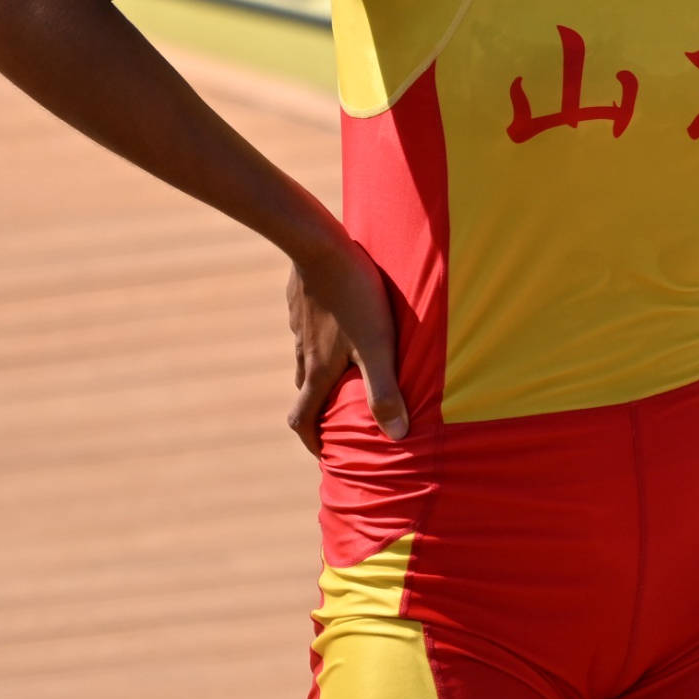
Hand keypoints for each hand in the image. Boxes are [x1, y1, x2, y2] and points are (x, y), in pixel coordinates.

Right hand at [285, 237, 404, 456]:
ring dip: (320, 372)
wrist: (319, 245)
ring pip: (306, 358)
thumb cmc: (355, 297)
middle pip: (304, 390)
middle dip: (318, 408)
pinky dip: (320, 338)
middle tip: (339, 414)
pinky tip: (339, 322)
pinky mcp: (301, 301)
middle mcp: (305, 352)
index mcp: (319, 370)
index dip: (312, 442)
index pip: (302, 419)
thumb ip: (384, 390)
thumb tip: (398, 436)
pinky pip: (308, 328)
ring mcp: (300, 325)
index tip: (324, 453)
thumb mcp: (377, 346)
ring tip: (345, 369)